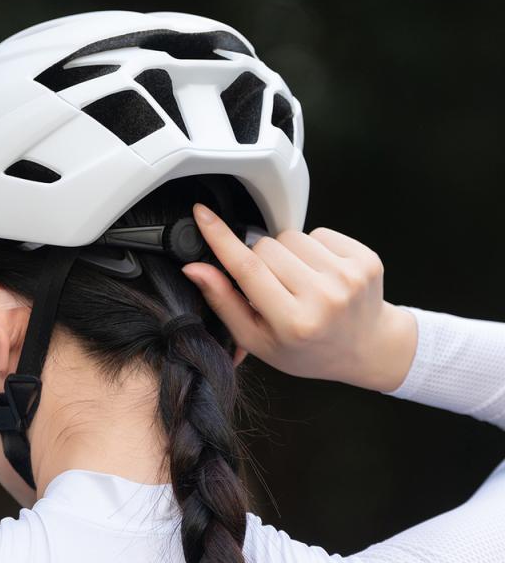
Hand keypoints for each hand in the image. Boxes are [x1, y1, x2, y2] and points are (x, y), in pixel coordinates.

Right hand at [181, 203, 417, 392]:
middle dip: (261, 260)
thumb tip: (195, 269)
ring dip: (288, 253)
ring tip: (300, 281)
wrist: (366, 348)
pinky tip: (321, 273)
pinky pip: (319, 232)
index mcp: (293, 323)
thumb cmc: (306, 348)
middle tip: (274, 287)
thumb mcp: (257, 338)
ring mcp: (349, 277)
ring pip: (292, 236)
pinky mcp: (366, 260)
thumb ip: (224, 302)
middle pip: (266, 247)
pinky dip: (314, 248)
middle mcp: (324, 298)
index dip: (220, 238)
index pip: (247, 268)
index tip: (202, 214)